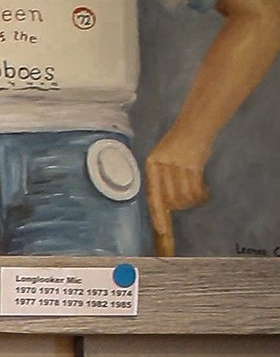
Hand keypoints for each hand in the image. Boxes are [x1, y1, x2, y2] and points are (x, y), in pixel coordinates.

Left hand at [143, 125, 212, 256]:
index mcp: (152, 165)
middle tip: (186, 200)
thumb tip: (164, 207)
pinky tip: (204, 191)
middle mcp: (164, 165)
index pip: (153, 195)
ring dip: (192, 200)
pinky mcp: (195, 164)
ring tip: (196, 193)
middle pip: (171, 200)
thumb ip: (160, 181)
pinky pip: (197, 189)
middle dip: (180, 205)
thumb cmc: (176, 148)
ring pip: (185, 196)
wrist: (194, 127)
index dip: (158, 214)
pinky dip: (202, 194)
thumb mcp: (162, 162)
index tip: (162, 229)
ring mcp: (180, 164)